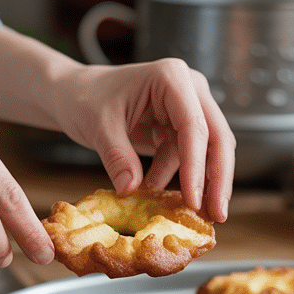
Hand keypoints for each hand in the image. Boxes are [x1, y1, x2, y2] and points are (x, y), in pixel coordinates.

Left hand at [47, 57, 234, 222]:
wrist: (75, 94)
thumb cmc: (86, 98)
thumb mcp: (98, 127)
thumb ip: (117, 157)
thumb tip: (131, 189)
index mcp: (172, 78)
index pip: (194, 126)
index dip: (197, 166)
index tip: (194, 201)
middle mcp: (189, 89)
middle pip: (217, 138)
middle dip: (217, 179)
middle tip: (216, 216)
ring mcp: (188, 107)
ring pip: (208, 151)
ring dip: (197, 183)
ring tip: (182, 211)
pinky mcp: (180, 126)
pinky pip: (189, 157)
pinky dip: (178, 178)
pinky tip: (159, 193)